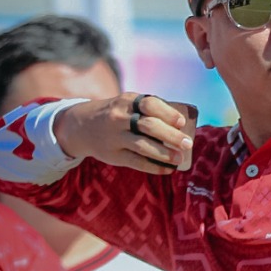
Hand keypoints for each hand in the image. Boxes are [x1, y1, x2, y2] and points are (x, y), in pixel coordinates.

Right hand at [54, 93, 193, 175]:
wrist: (82, 126)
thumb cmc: (118, 115)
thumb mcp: (127, 104)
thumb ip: (149, 111)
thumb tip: (183, 127)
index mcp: (127, 101)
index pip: (150, 104)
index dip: (168, 113)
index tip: (181, 122)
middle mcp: (119, 117)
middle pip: (149, 126)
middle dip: (171, 135)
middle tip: (188, 144)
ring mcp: (114, 137)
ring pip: (142, 146)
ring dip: (164, 153)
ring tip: (179, 158)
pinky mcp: (112, 155)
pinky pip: (136, 162)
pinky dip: (154, 166)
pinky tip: (167, 169)